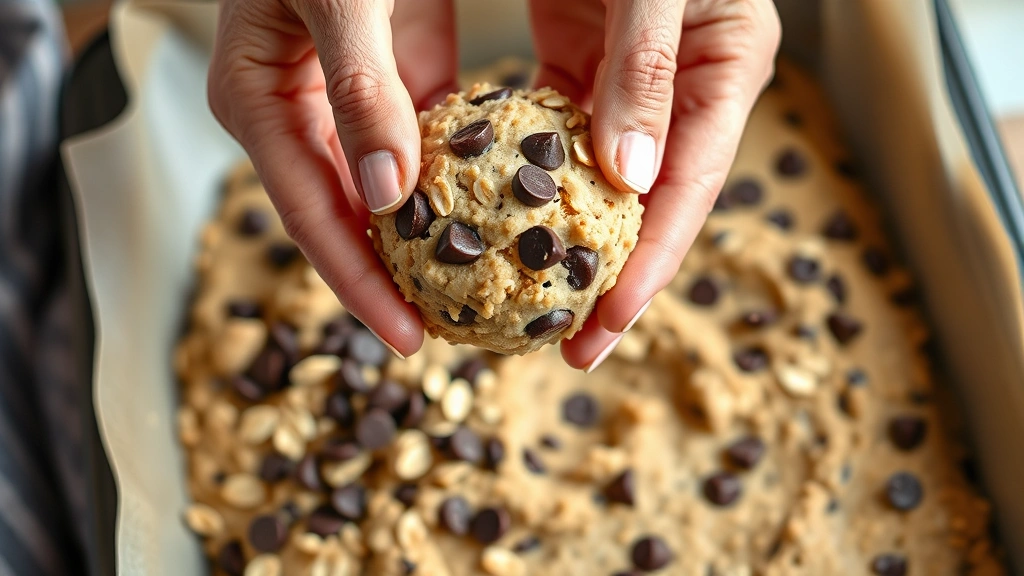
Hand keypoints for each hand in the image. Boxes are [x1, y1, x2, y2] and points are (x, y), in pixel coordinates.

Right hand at [208, 0, 458, 356]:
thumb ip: (359, 88)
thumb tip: (386, 193)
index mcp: (259, 102)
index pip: (312, 214)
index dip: (360, 282)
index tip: (410, 339)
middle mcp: (295, 110)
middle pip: (347, 217)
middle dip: (396, 276)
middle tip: (453, 331)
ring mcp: (343, 96)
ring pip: (388, 187)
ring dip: (433, 235)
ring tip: (481, 288)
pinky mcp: (388, 72)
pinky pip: (424, 137)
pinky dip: (459, 171)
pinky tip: (500, 205)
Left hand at [529, 0, 780, 369]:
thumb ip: (646, 69)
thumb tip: (634, 179)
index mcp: (726, 68)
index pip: (691, 187)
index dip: (652, 263)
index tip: (607, 325)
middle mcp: (684, 88)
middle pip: (652, 205)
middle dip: (612, 279)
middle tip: (568, 347)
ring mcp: (633, 85)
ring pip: (604, 186)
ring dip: (571, 247)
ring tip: (535, 309)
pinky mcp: (583, 71)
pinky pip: (559, 145)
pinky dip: (536, 191)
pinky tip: (505, 232)